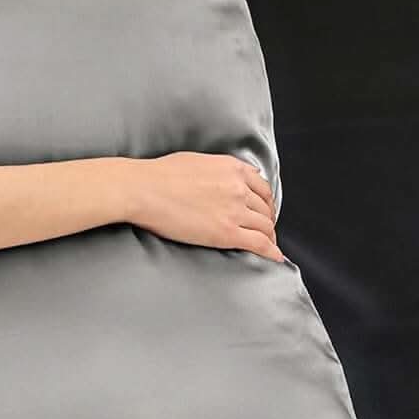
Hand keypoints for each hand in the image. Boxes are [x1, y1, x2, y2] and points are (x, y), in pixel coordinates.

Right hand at [130, 151, 283, 261]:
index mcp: (231, 168)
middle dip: (267, 219)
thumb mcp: (195, 161)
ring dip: (268, 236)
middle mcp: (238, 187)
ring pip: (265, 226)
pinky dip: (271, 251)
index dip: (265, 201)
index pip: (261, 186)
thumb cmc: (158, 175)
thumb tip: (224, 176)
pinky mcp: (227, 232)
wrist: (143, 190)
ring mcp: (235, 210)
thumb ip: (216, 169)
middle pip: (265, 208)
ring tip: (267, 244)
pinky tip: (275, 257)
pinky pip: (259, 243)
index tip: (263, 208)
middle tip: (264, 228)